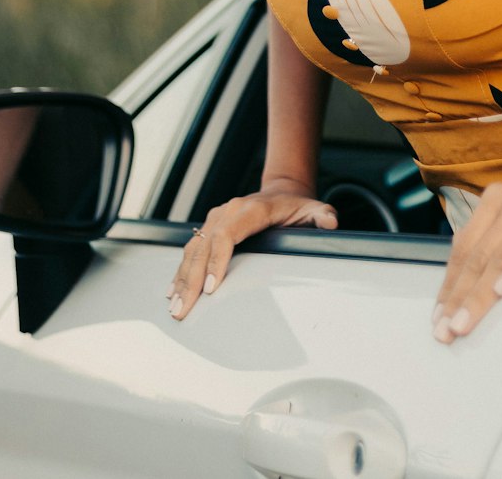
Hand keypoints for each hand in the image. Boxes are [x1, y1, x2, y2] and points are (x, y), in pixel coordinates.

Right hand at [167, 186, 337, 319]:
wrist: (282, 192)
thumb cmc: (296, 206)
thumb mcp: (313, 208)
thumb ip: (322, 215)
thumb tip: (329, 223)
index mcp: (249, 209)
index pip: (227, 234)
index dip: (218, 260)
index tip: (212, 288)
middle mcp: (227, 212)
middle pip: (204, 246)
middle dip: (192, 279)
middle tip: (183, 309)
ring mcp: (215, 219)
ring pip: (193, 249)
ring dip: (182, 278)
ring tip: (175, 307)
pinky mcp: (209, 228)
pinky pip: (191, 250)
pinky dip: (181, 271)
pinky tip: (172, 291)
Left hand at [432, 179, 501, 342]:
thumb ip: (487, 251)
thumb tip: (452, 297)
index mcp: (494, 199)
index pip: (464, 248)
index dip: (449, 285)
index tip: (438, 320)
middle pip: (480, 254)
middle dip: (460, 297)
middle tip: (447, 331)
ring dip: (481, 293)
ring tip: (465, 321)